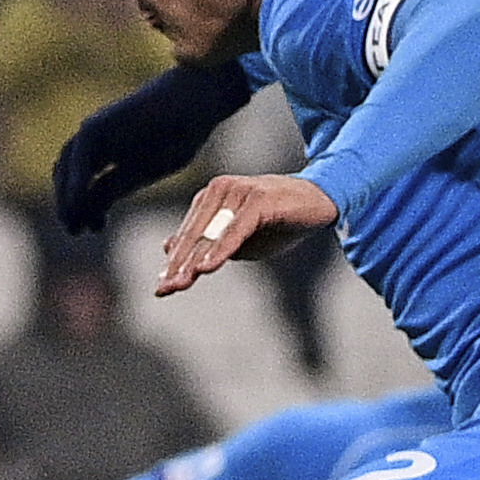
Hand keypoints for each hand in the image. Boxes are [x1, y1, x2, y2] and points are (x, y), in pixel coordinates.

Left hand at [52, 65, 255, 235]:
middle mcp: (98, 139)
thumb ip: (121, 184)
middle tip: (75, 230)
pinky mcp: (95, 127)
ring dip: (68, 200)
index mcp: (112, 147)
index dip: (86, 208)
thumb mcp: (147, 167)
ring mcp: (94, 131)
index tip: (95, 228)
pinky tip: (77, 207)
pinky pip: (79, 162)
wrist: (194, 98)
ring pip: (68, 170)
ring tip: (74, 224)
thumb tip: (97, 206)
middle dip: (70, 205)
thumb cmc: (182, 131)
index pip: (85, 182)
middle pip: (69, 177)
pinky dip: (74, 186)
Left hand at [159, 174, 336, 296]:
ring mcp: (239, 192)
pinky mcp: (258, 198)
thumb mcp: (240, 239)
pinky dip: (220, 249)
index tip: (161, 288)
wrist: (319, 201)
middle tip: (165, 289)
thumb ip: (208, 243)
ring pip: (211, 232)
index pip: (188, 234)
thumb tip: (169, 247)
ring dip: (195, 260)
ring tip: (180, 283)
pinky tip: (207, 267)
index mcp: (211, 198)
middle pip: (195, 234)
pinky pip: (235, 230)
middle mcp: (220, 190)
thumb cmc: (278, 221)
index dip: (175, 262)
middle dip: (179, 264)